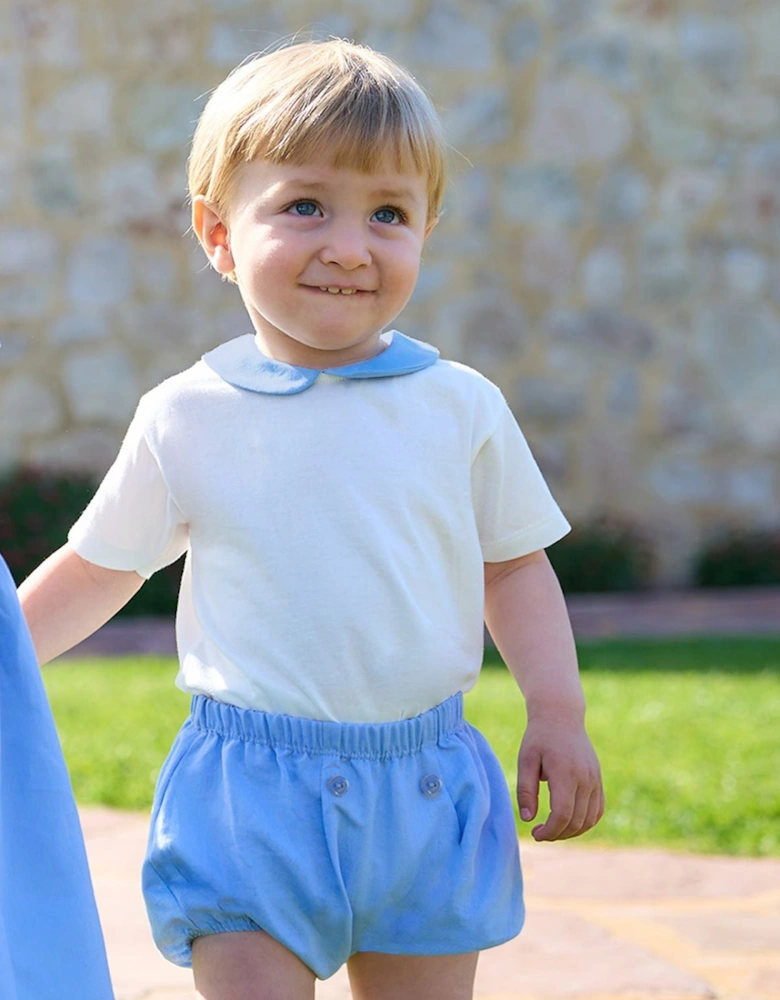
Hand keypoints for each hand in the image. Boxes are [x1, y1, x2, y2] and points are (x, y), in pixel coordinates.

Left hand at [516, 715, 603, 841]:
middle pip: (577, 821)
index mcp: (565, 773)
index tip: (536, 833)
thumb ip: (526, 790)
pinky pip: (598, 810)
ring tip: (553, 829)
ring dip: (572, 832)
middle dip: (558, 834)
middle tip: (540, 832)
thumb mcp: (526, 760)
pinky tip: (569, 822)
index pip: (563, 815)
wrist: (561, 715)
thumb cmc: (539, 738)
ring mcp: (595, 779)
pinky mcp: (598, 779)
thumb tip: (528, 819)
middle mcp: (585, 778)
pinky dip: (586, 822)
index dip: (550, 831)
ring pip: (589, 819)